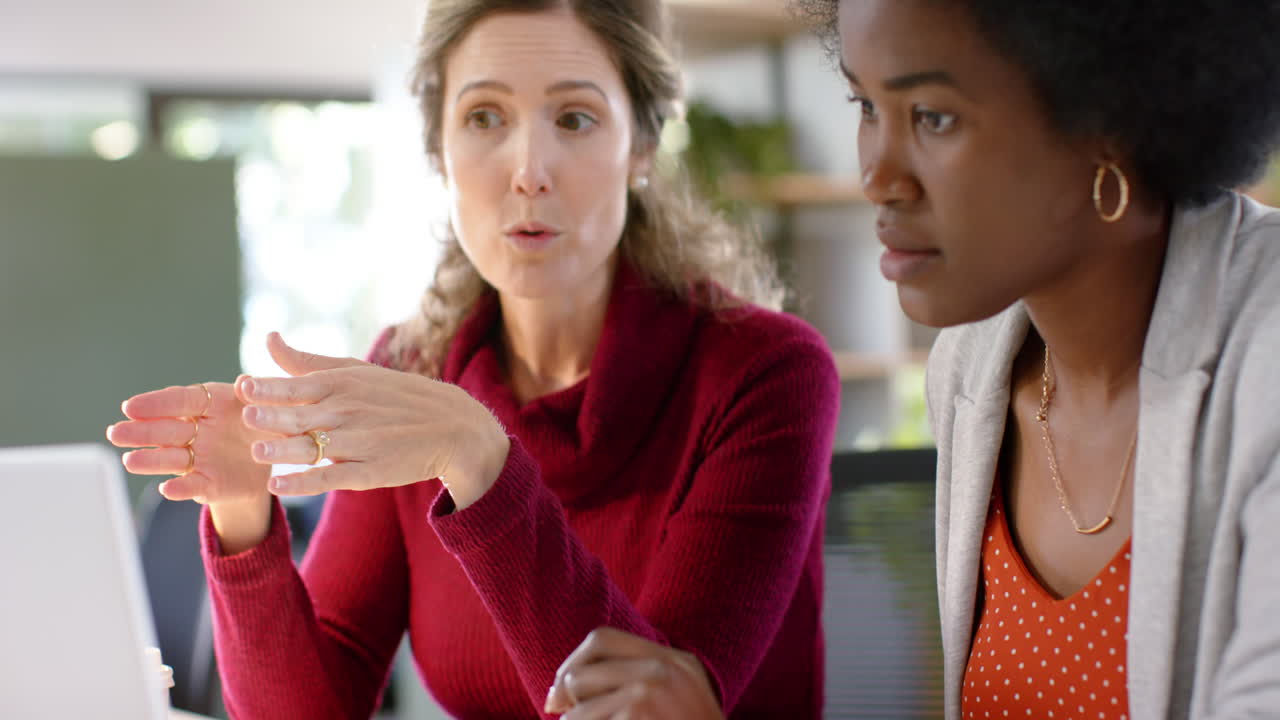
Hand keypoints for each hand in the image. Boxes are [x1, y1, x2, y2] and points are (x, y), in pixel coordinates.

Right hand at [107, 381, 271, 504]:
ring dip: (151, 460)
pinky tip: (166, 489)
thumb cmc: (267, 423)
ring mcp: (201, 457)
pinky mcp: (209, 483)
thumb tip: (245, 381)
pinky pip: (194, 486)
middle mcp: (200, 430)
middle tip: (116, 433)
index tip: (130, 407)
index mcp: (212, 404)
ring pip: (172, 458)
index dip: (157, 404)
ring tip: (130, 461)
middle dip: (142, 432)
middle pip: (167, 429)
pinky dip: (181, 488)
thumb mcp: (269, 406)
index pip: (181, 400)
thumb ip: (256, 396)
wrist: (277, 460)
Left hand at [238, 332, 509, 508]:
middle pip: (303, 416)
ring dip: (286, 450)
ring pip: (315, 448)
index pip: (299, 385)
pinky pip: (331, 478)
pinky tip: (278, 486)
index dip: (270, 387)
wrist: (452, 427)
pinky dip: (304, 483)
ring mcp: (360, 444)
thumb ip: (306, 361)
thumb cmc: (396, 395)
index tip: (242, 386)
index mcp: (343, 385)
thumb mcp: (355, 371)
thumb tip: (268, 337)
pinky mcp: (369, 473)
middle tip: (246, 415)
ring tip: (257, 451)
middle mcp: (349, 413)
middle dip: (275, 415)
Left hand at [545, 628, 723, 719]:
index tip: (561, 692)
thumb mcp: (680, 696)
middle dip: (569, 704)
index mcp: (674, 660)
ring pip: (577, 711)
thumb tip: (559, 691)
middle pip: (582, 675)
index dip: (572, 663)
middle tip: (568, 718)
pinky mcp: (637, 714)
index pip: (602, 640)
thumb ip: (639, 678)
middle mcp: (662, 669)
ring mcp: (650, 692)